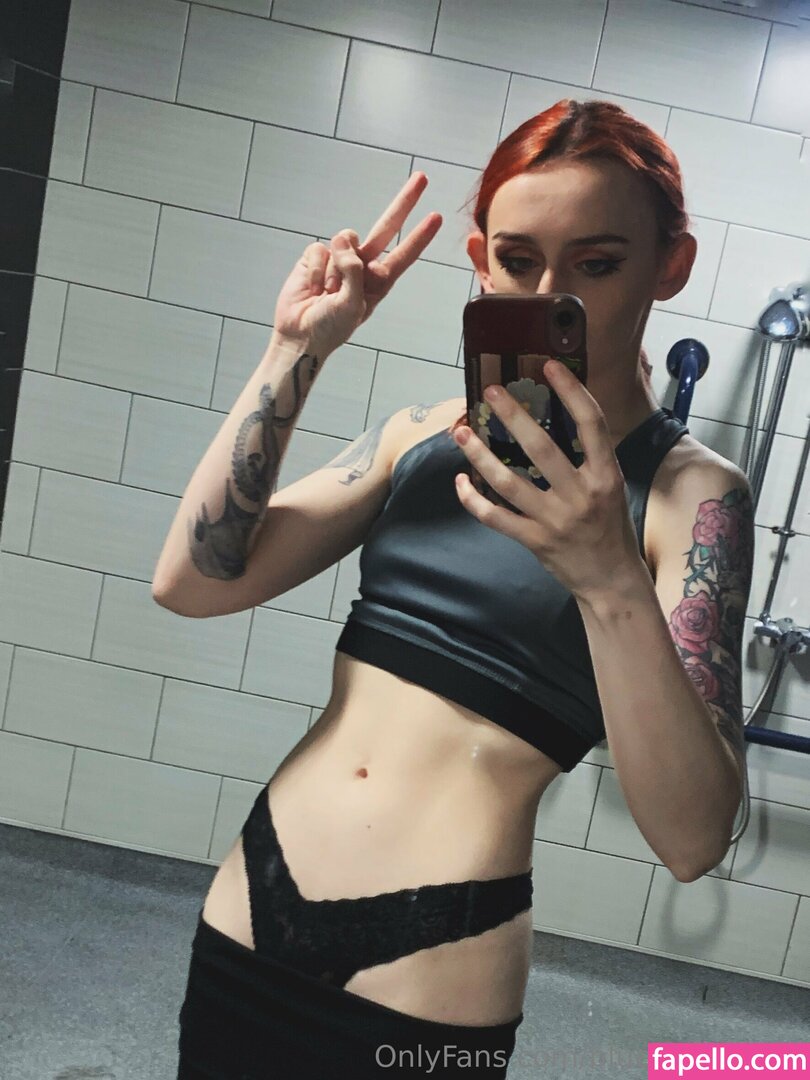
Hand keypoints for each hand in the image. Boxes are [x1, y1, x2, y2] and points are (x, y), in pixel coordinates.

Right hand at [272, 172, 441, 357]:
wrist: (299, 335)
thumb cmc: (330, 328)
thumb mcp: (352, 307)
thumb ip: (354, 272)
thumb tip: (344, 240)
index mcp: (378, 282)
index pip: (403, 254)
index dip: (419, 235)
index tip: (436, 217)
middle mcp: (362, 266)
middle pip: (386, 228)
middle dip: (404, 202)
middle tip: (422, 177)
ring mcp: (340, 259)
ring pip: (345, 240)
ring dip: (335, 268)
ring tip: (327, 292)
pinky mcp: (317, 257)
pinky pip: (320, 250)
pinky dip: (316, 270)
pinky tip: (313, 286)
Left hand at [450, 360, 646, 600]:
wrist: (611, 579)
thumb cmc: (610, 527)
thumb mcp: (611, 486)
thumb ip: (590, 456)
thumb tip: (561, 413)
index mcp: (606, 475)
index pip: (590, 424)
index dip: (571, 391)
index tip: (549, 366)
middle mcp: (581, 495)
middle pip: (541, 448)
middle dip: (513, 416)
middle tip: (490, 392)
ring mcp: (555, 520)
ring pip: (509, 482)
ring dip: (480, 455)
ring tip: (461, 432)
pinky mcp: (534, 540)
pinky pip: (495, 517)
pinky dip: (473, 499)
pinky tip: (461, 481)